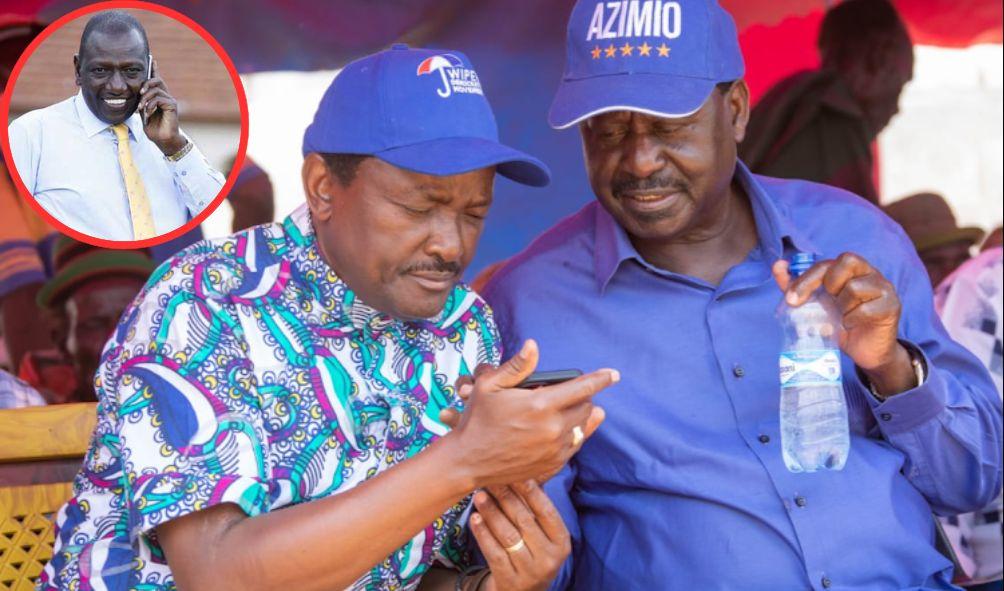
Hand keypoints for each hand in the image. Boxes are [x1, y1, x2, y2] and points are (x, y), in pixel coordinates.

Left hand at [139, 60, 185, 154]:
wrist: (162, 140)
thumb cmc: (153, 128)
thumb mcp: (143, 112)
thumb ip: (141, 102)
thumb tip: (136, 94)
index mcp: (159, 97)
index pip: (157, 80)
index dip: (154, 70)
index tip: (152, 60)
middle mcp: (166, 96)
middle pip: (157, 80)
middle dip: (146, 83)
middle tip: (139, 92)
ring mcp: (170, 101)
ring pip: (155, 90)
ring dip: (145, 98)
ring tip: (140, 108)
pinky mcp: (172, 106)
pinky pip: (158, 99)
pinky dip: (150, 105)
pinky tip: (148, 113)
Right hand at [444, 340, 615, 487]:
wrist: (468, 460)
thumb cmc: (477, 419)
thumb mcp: (489, 385)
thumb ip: (517, 366)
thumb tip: (534, 345)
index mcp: (541, 405)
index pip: (582, 387)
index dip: (600, 378)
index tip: (614, 374)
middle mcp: (553, 428)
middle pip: (586, 407)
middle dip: (582, 397)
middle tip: (568, 393)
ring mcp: (555, 449)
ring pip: (582, 427)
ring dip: (578, 415)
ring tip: (562, 410)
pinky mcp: (553, 464)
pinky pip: (574, 445)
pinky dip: (572, 434)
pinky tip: (561, 428)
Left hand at [470, 481, 569, 590]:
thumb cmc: (532, 553)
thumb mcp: (542, 536)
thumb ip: (535, 509)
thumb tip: (522, 471)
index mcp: (562, 542)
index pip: (546, 511)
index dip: (531, 491)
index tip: (515, 472)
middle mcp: (549, 558)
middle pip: (524, 521)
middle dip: (506, 497)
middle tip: (490, 480)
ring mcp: (530, 572)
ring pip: (507, 536)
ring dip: (491, 512)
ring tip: (479, 496)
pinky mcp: (510, 581)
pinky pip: (493, 553)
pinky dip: (482, 534)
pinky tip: (475, 519)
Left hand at [772, 253, 915, 395]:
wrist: (864, 351)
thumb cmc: (840, 323)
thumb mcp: (815, 305)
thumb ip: (796, 286)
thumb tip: (777, 265)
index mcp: (850, 269)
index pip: (827, 263)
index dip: (806, 279)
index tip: (791, 300)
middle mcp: (869, 273)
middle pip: (847, 261)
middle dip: (829, 283)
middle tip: (826, 302)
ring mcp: (884, 287)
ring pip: (856, 287)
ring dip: (842, 307)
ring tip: (842, 317)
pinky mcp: (892, 306)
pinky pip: (867, 308)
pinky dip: (852, 319)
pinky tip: (851, 325)